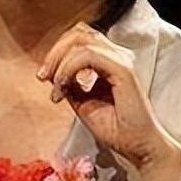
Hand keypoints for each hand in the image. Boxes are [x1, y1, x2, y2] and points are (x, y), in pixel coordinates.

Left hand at [37, 22, 180, 180]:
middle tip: (43, 76)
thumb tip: (51, 72)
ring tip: (55, 87)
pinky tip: (64, 88)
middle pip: (78, 33)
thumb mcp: (83, 103)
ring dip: (59, 61)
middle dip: (55, 53)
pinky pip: (87, 56)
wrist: (138, 146)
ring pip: (81, 41)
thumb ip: (70, 84)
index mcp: (109, 60)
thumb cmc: (116, 128)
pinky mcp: (123, 70)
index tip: (43, 78)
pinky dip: (68, 69)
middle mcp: (117, 55)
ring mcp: (121, 60)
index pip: (79, 39)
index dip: (57, 52)